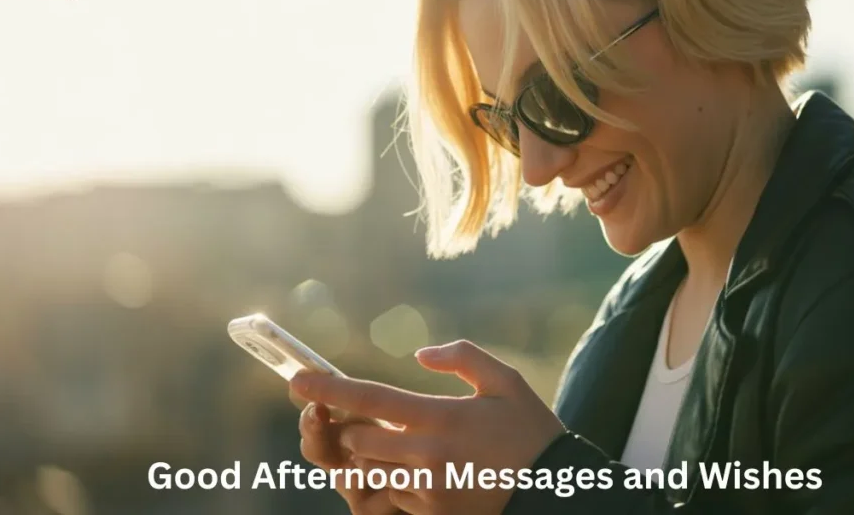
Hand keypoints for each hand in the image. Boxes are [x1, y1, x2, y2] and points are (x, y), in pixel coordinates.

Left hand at [290, 340, 565, 514]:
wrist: (555, 491)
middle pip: (357, 442)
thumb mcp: (505, 380)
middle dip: (351, 429)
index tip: (298, 380)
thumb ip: (462, 357)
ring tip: (397, 443)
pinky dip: (395, 480)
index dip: (329, 388)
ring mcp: (427, 489)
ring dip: (371, 456)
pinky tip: (423, 468)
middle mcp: (427, 454)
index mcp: (440, 417)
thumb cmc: (530, 430)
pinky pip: (393, 495)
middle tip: (363, 417)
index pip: (371, 399)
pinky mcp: (432, 512)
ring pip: (370, 472)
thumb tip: (421, 354)